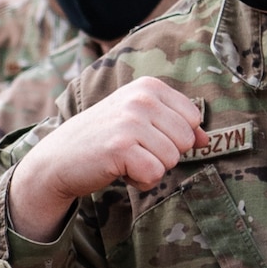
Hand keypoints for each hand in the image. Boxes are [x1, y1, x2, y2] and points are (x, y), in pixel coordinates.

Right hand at [7, 77, 204, 241]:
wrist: (59, 158)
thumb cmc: (103, 139)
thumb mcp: (140, 122)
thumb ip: (176, 126)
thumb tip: (207, 140)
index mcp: (149, 86)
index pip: (193, 118)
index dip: (173, 137)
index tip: (145, 136)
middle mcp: (141, 98)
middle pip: (186, 141)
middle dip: (164, 154)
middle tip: (133, 150)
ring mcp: (130, 121)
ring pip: (172, 159)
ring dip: (150, 169)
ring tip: (125, 159)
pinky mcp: (121, 147)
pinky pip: (155, 175)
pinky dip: (140, 181)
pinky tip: (119, 171)